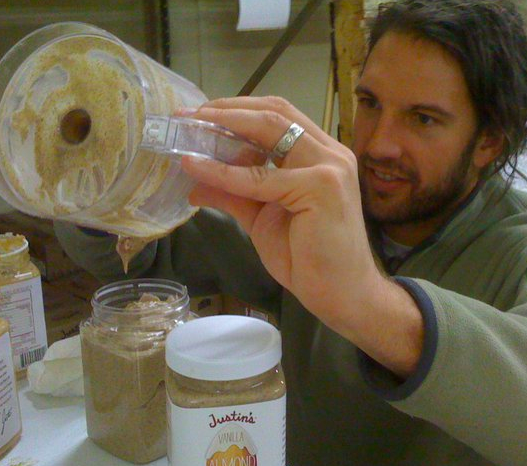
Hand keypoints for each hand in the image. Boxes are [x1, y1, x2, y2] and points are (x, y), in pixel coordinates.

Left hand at [181, 97, 421, 376]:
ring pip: (270, 130)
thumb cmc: (309, 260)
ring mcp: (329, 167)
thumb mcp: (262, 219)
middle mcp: (330, 153)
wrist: (340, 294)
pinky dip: (224, 170)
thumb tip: (194, 182)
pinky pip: (261, 177)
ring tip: (188, 129)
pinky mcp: (321, 187)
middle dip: (227, 109)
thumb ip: (235, 194)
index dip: (238, 109)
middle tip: (186, 115)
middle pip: (275, 112)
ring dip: (224, 125)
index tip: (199, 114)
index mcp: (321, 155)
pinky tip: (196, 167)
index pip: (279, 116)